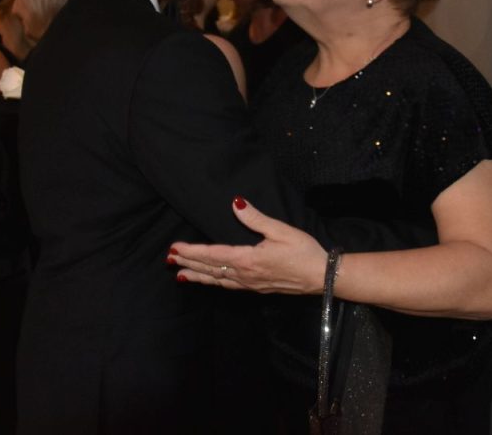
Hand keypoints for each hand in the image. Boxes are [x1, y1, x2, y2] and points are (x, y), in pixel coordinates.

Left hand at [169, 197, 328, 294]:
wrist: (323, 277)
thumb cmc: (304, 251)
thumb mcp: (280, 230)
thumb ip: (255, 218)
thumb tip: (236, 203)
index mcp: (248, 260)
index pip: (212, 255)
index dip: (192, 252)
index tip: (175, 248)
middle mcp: (245, 275)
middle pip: (210, 269)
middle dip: (188, 263)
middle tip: (169, 259)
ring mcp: (250, 284)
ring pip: (217, 280)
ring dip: (198, 276)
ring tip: (180, 274)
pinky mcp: (257, 288)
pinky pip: (228, 286)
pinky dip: (214, 283)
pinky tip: (210, 281)